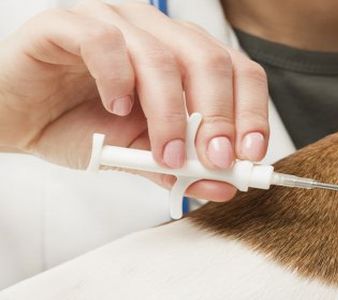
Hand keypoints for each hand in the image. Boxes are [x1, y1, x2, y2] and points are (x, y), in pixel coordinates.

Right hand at [0, 1, 269, 200]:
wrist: (13, 118)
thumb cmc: (79, 126)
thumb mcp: (141, 154)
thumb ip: (182, 167)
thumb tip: (225, 185)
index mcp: (183, 56)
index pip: (236, 71)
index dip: (251, 111)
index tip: (251, 154)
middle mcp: (155, 32)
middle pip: (208, 60)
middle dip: (218, 115)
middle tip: (216, 159)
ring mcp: (113, 21)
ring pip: (161, 55)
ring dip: (170, 113)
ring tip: (164, 153)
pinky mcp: (68, 24)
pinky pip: (104, 41)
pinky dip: (118, 80)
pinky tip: (117, 109)